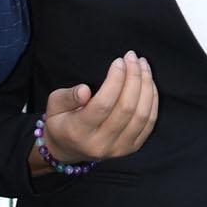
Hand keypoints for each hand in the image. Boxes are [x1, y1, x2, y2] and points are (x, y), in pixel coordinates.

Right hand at [40, 51, 157, 163]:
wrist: (69, 149)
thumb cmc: (61, 121)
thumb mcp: (54, 105)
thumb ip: (68, 96)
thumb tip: (85, 90)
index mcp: (79, 132)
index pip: (103, 105)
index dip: (115, 80)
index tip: (118, 61)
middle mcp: (101, 144)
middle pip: (126, 108)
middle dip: (133, 77)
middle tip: (132, 57)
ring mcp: (119, 149)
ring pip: (142, 115)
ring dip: (146, 85)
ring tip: (142, 65)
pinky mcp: (132, 148)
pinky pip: (149, 122)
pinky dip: (152, 99)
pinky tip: (148, 82)